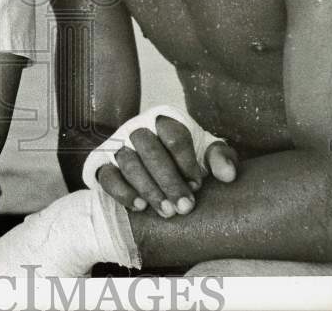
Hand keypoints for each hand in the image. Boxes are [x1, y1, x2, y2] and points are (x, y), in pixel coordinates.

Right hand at [97, 115, 238, 216]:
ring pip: (129, 162)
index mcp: (164, 120)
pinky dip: (122, 192)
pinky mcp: (103, 164)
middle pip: (150, 149)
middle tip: (184, 207)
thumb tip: (228, 175)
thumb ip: (219, 158)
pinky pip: (108, 176)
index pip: (173, 136)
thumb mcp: (204, 153)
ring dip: (148, 188)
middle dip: (168, 180)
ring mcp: (118, 145)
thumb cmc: (184, 158)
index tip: (197, 186)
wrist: (152, 165)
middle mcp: (138, 128)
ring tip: (167, 212)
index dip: (185, 162)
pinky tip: (139, 206)